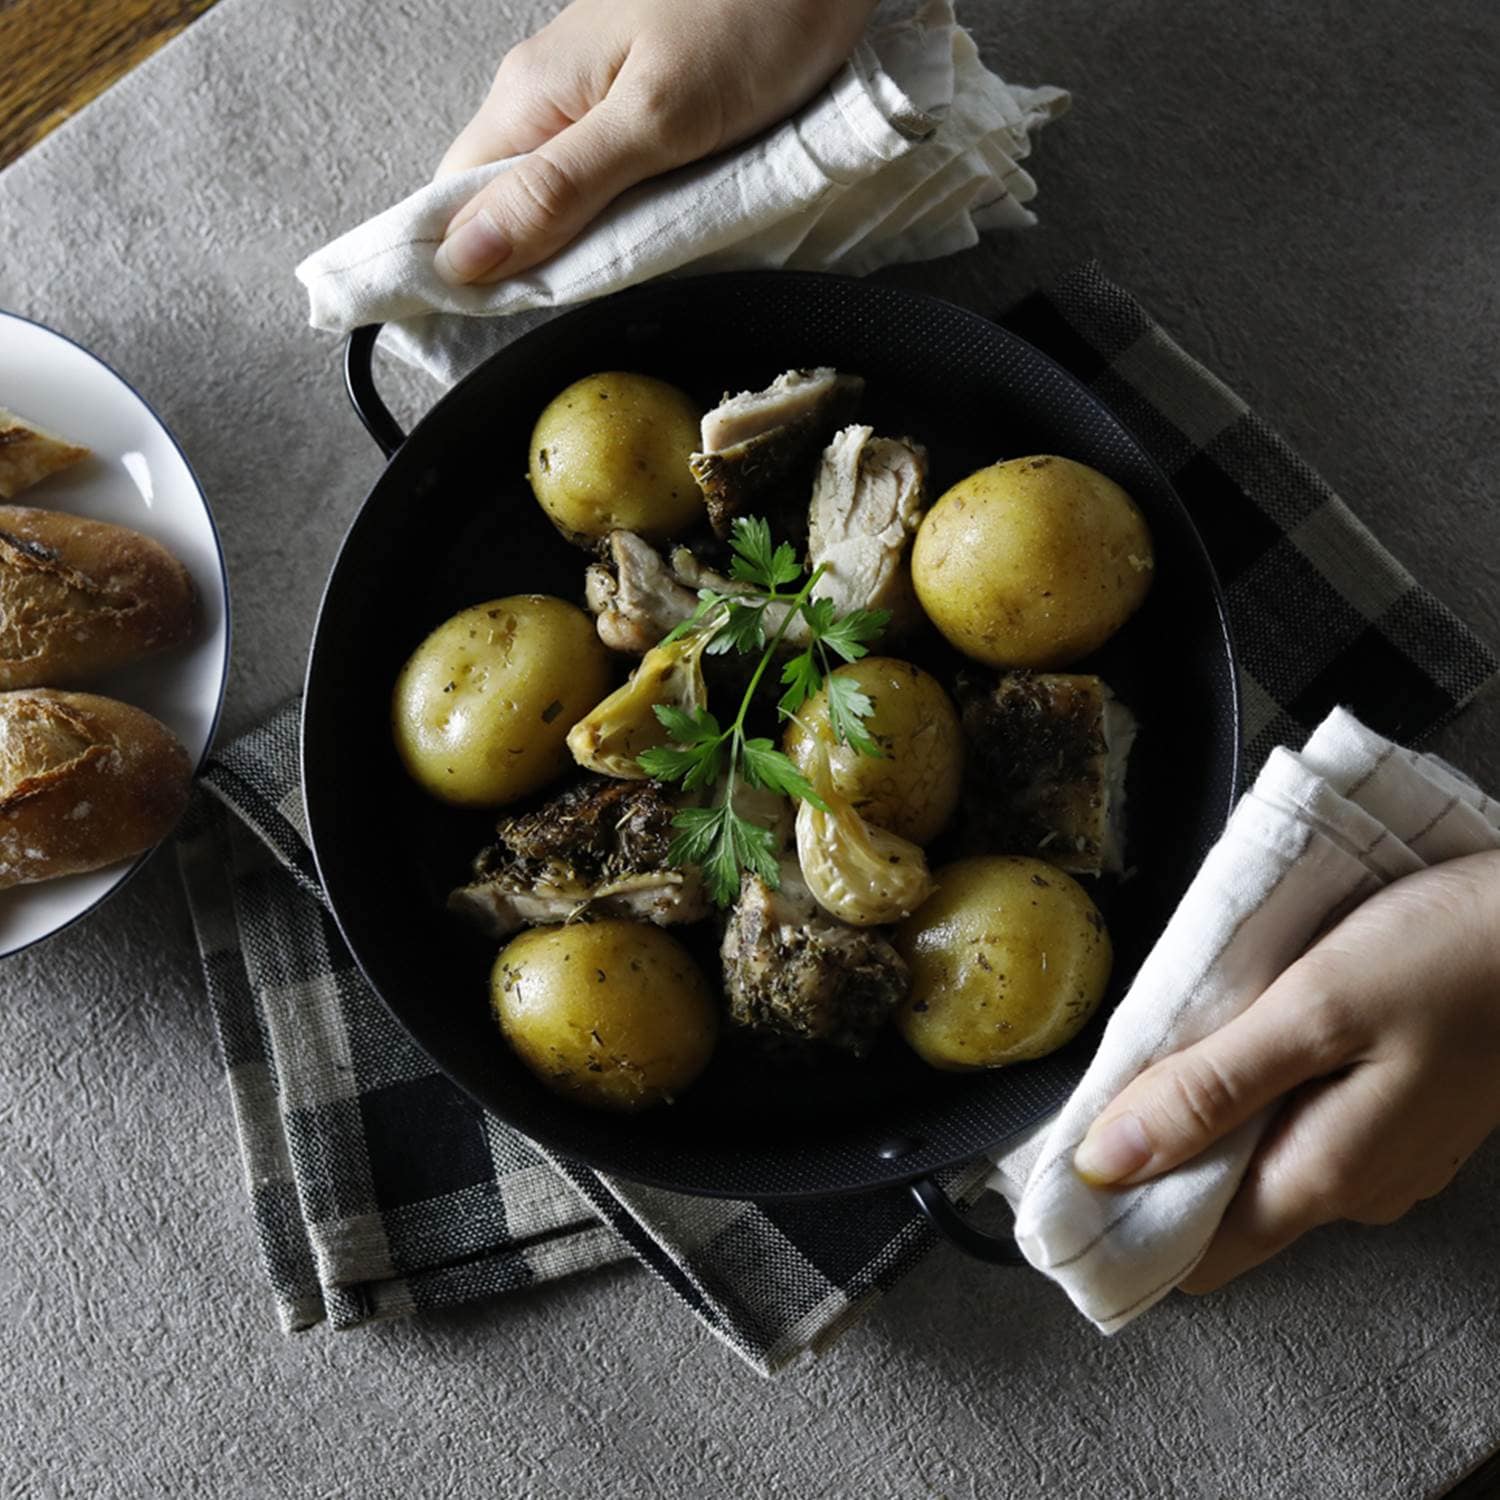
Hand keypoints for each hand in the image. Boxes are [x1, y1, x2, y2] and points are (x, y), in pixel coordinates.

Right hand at [433, 0, 878, 285]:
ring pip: (556, 198)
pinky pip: (606, 179)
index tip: (497, 325)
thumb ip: (559, 190)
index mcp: (531, 95)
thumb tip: (466, 257)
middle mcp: (548, 95)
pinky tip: (654, 236)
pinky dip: (624, 218)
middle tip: (578, 309)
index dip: (467, 270)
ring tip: (621, 279)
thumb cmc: (753, 16)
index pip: (455, 202)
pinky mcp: (641, 103)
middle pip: (505, 205)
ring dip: (581, 249)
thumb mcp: (654, 120)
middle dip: (531, 268)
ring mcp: (593, 97)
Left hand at [1073, 850, 1499, 1291]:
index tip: (1060, 1175)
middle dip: (1150, 1166)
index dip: (1122, 1223)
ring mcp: (1381, 1152)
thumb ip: (1209, 1090)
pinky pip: (1297, 1125)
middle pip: (1221, 1210)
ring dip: (1199, 1123)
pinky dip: (1248, 1097)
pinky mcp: (1396, 1110)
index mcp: (1325, 1175)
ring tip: (1153, 1058)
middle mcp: (1354, 1186)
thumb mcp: (1313, 1012)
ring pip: (1257, 1162)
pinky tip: (1230, 1042)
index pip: (1196, 1254)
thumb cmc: (1449, 956)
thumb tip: (1106, 1162)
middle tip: (1095, 1096)